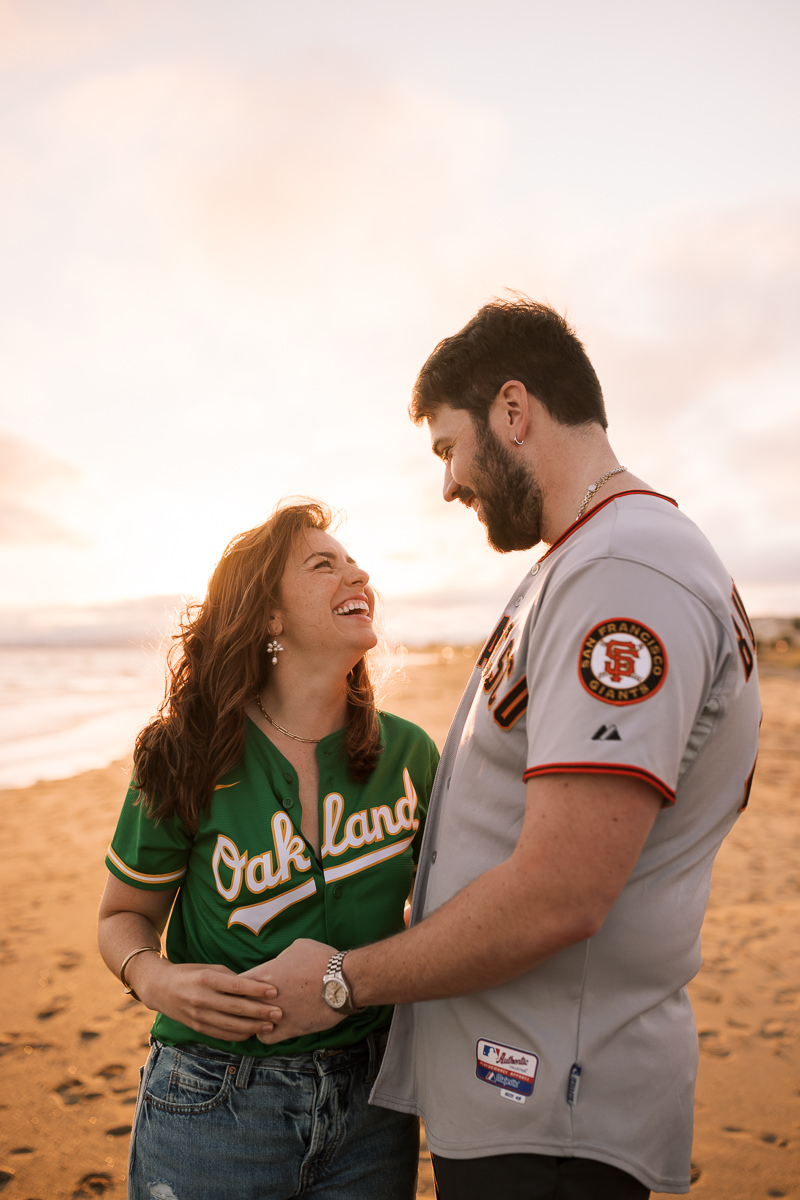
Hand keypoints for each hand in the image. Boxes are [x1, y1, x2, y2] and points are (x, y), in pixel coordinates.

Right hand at [133, 954, 281, 1041]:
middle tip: (279, 1013)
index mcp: (207, 979)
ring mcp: (198, 1015)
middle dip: (260, 1012)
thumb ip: (230, 978)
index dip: (257, 990)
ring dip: (253, 1027)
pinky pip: (221, 1034)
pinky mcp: (197, 1027)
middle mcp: (202, 998)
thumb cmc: (191, 974)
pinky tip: (251, 1032)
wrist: (161, 988)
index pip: (237, 986)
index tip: (274, 991)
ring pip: (230, 1025)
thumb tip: (255, 988)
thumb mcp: (210, 968)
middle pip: (236, 1008)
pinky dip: (238, 1034)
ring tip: (270, 1026)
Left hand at [241, 939, 343, 1042]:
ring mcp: (275, 1016)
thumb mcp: (297, 947)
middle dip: (241, 1004)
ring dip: (253, 1020)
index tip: (242, 986)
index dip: (235, 986)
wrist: (343, 981)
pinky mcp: (289, 1030)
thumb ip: (280, 958)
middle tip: (248, 1002)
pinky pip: (265, 1038)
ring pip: (249, 1024)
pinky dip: (266, 1034)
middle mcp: (264, 997)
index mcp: (263, 975)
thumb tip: (278, 963)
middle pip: (237, 1005)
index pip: (233, 984)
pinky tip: (272, 1027)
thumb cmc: (321, 959)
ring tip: (259, 1016)